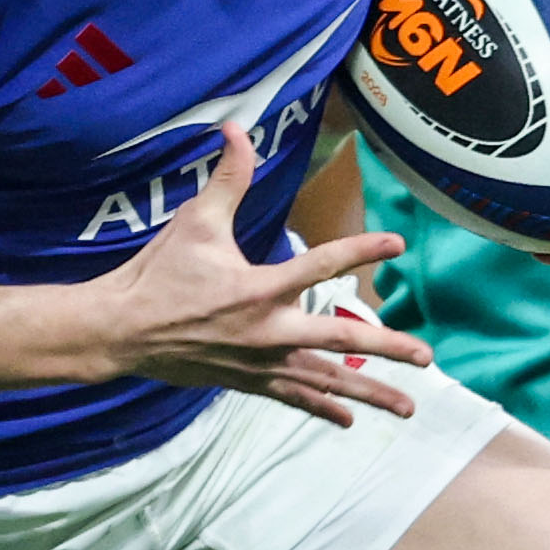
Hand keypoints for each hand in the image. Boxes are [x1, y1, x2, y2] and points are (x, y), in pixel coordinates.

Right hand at [81, 125, 428, 424]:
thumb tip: (237, 129)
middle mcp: (268, 331)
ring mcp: (260, 362)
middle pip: (341, 342)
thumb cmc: (159, 274)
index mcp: (259, 288)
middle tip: (427, 356)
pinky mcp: (248, 381)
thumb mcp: (195, 221)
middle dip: (388, 349)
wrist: (123, 331)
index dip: (361, 251)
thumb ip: (227, 178)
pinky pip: (295, 397)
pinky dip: (323, 409)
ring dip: (369, 394)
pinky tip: (350, 421)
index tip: (396, 242)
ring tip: (409, 406)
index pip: (321, 264)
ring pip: (325, 380)